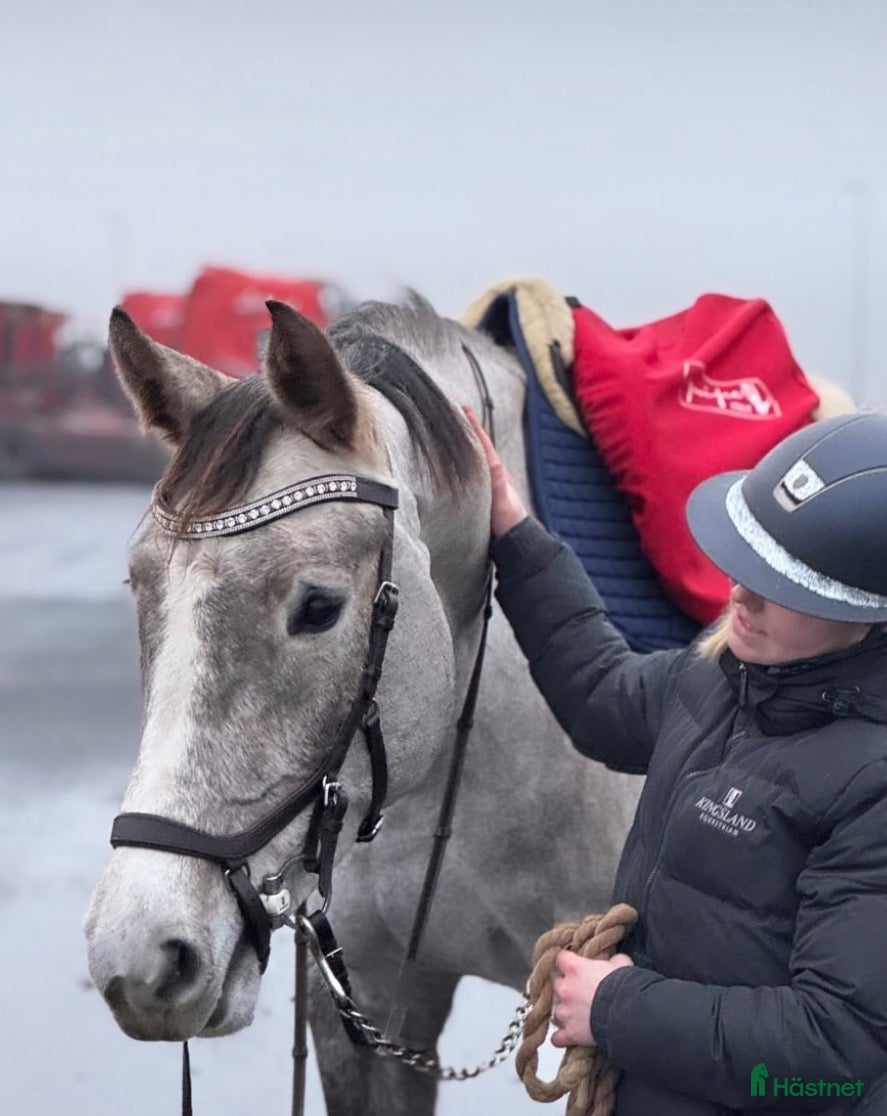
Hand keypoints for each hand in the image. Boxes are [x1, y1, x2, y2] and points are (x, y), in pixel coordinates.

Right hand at [461, 405, 528, 536]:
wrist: (513, 539)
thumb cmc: (508, 520)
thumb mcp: (503, 500)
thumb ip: (499, 482)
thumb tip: (495, 462)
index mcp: (496, 471)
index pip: (483, 443)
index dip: (473, 426)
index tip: (463, 409)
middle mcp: (492, 473)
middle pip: (478, 446)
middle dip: (467, 429)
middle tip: (454, 413)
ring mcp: (488, 483)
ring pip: (474, 457)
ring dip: (465, 443)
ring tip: (453, 431)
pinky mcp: (483, 493)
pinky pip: (471, 471)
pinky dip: (464, 460)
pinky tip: (457, 460)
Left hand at [550, 951, 633, 1046]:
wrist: (628, 1014)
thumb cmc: (624, 988)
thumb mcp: (621, 964)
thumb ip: (612, 960)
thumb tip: (613, 960)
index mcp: (575, 969)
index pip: (560, 958)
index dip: (566, 962)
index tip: (571, 964)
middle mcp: (565, 989)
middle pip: (556, 984)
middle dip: (565, 987)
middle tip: (577, 991)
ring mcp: (566, 1012)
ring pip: (555, 1011)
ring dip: (564, 1012)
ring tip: (575, 1015)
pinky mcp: (570, 1033)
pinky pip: (557, 1038)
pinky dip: (561, 1038)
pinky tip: (566, 1036)